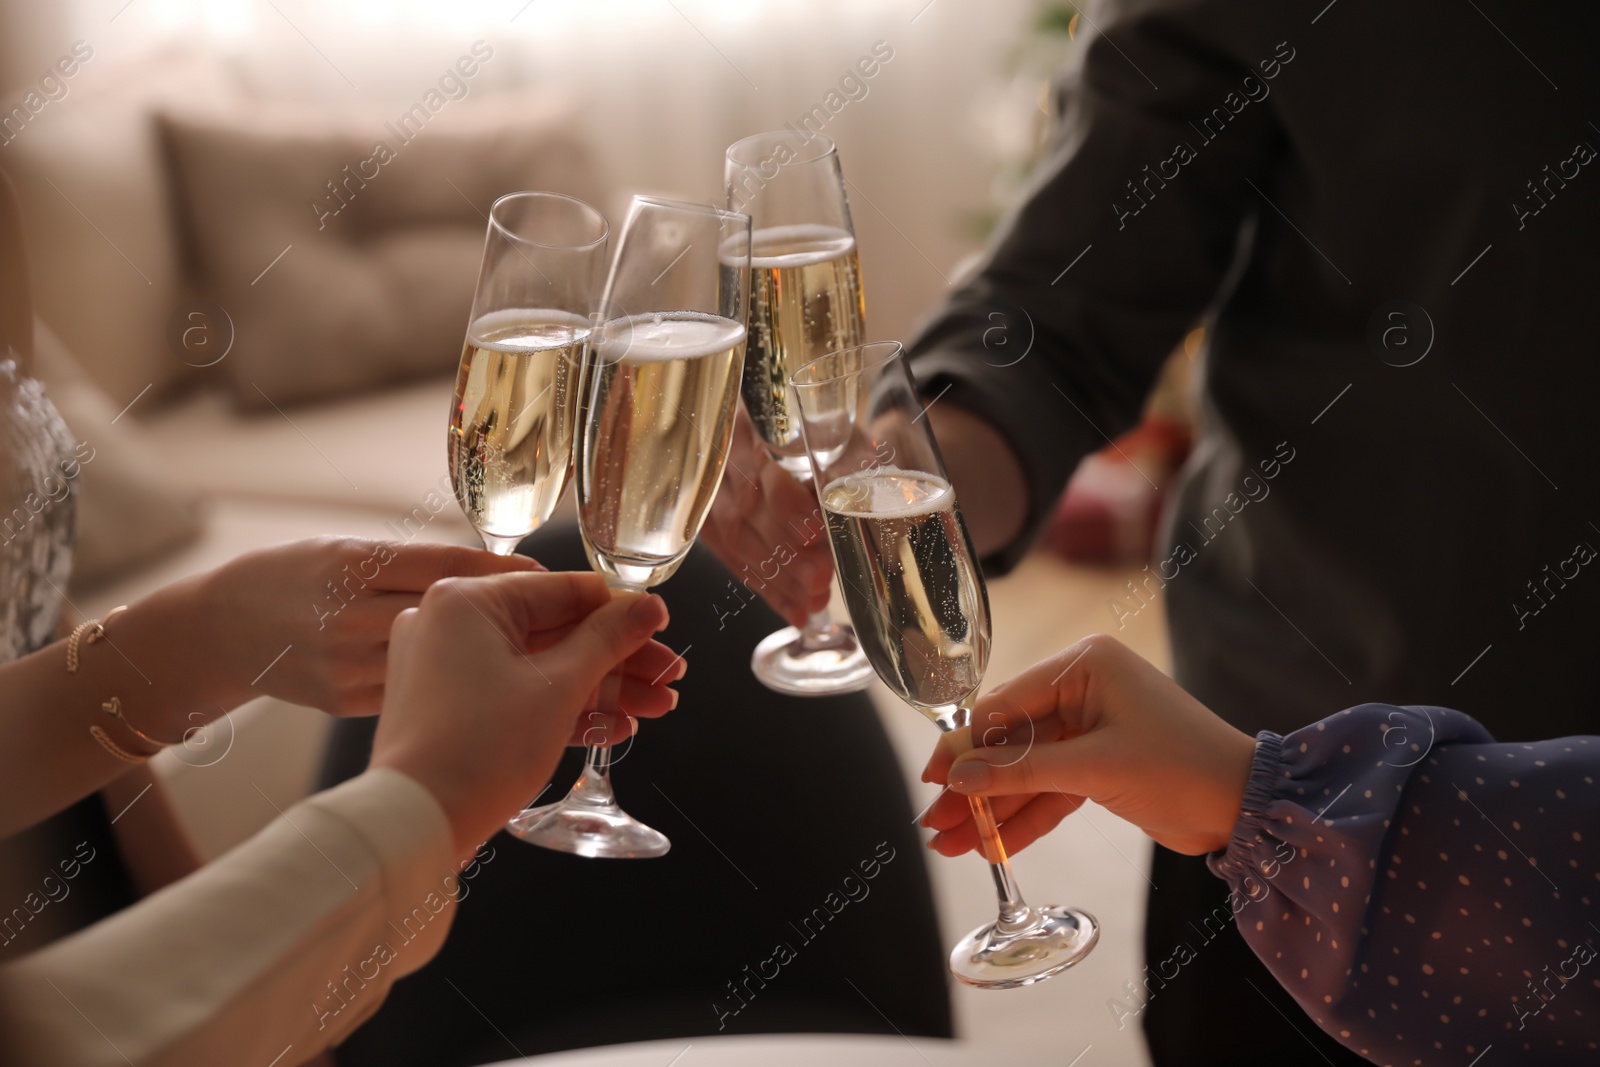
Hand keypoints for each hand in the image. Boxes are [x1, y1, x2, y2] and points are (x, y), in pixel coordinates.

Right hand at [190, 538, 543, 715]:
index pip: (444, 566)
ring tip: (551, 664)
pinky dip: (460, 697)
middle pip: (451, 618)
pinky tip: (500, 699)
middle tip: (569, 624)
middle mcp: (350, 616)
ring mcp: (347, 665)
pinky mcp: (346, 702)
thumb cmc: (290, 577)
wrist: (218, 630)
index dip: (502, 572)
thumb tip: (491, 568)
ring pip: (441, 666)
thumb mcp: (343, 550)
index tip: (548, 577)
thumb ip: (406, 562)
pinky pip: (417, 695)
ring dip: (497, 667)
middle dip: (513, 622)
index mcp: (353, 567)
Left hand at [369, 571, 673, 856]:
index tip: (662, 627)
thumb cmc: (480, 749)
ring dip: (600, 688)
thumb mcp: (559, 687)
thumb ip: (607, 640)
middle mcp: (449, 624)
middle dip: (619, 660)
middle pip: (556, 632)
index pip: (566, 591)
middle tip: (668, 676)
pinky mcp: (447, 708)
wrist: (415, 823)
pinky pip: (514, 694)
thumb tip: (648, 606)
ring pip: (540, 667)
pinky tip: (613, 727)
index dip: (622, 612)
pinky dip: (559, 708)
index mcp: (468, 600)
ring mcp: (444, 667)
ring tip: (655, 708)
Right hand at [699, 408, 834, 627]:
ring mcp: (710, 492)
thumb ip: (852, 462)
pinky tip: (794, 610)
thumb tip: (869, 502)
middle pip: (746, 511)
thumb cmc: (828, 433)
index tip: (815, 530)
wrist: (798, 432)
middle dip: (785, 553)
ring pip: (736, 540)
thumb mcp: (842, 435)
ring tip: (814, 601)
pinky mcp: (710, 522)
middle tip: (821, 578)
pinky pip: (733, 560)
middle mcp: (722, 457)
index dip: (786, 503)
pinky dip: (768, 589)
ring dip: (778, 578)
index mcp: (751, 425)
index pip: (761, 466)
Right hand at [920, 635, 1255, 857]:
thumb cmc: (1183, 767)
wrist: (1246, 805)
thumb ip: (1024, 772)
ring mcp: (1089, 727)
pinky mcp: (1098, 764)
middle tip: (933, 822)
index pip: (1004, 704)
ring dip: (991, 808)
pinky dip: (1024, 817)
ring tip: (949, 844)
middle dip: (972, 786)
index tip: (933, 781)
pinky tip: (990, 845)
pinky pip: (1049, 789)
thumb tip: (958, 778)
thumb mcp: (1097, 768)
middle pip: (1009, 741)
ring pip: (1025, 771)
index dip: (965, 746)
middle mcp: (1083, 689)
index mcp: (1085, 665)